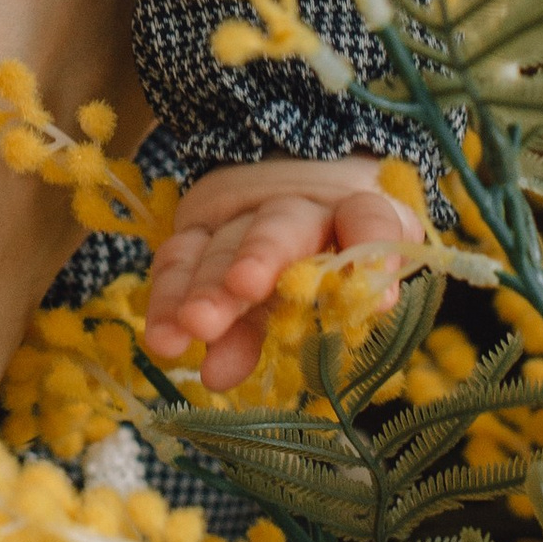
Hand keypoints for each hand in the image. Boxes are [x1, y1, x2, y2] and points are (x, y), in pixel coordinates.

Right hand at [144, 158, 420, 388]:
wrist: (293, 204)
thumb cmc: (337, 255)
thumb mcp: (358, 278)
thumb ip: (353, 298)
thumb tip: (367, 311)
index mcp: (351, 213)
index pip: (366, 215)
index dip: (370, 244)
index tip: (379, 298)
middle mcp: (296, 209)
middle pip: (281, 227)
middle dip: (260, 256)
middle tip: (244, 287)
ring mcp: (242, 218)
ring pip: (224, 243)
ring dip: (205, 286)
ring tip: (191, 328)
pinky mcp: (200, 231)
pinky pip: (180, 258)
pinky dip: (168, 297)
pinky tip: (163, 337)